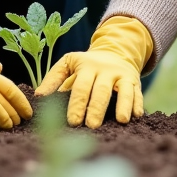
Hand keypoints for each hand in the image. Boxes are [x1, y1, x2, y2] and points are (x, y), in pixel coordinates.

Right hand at [0, 39, 33, 129]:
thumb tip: (0, 68)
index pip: (8, 83)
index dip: (19, 96)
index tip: (26, 106)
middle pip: (8, 92)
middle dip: (19, 106)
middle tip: (26, 118)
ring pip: (2, 101)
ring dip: (12, 114)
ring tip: (17, 124)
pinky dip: (1, 117)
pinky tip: (6, 124)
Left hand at [35, 16, 152, 128]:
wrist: (115, 51)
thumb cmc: (86, 65)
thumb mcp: (68, 64)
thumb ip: (53, 78)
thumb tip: (38, 96)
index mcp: (86, 66)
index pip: (80, 86)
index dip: (77, 104)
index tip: (72, 122)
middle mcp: (105, 69)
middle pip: (101, 90)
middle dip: (96, 108)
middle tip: (91, 126)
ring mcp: (121, 74)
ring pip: (123, 90)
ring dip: (123, 105)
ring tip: (121, 120)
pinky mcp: (135, 80)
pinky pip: (137, 92)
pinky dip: (138, 103)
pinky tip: (137, 116)